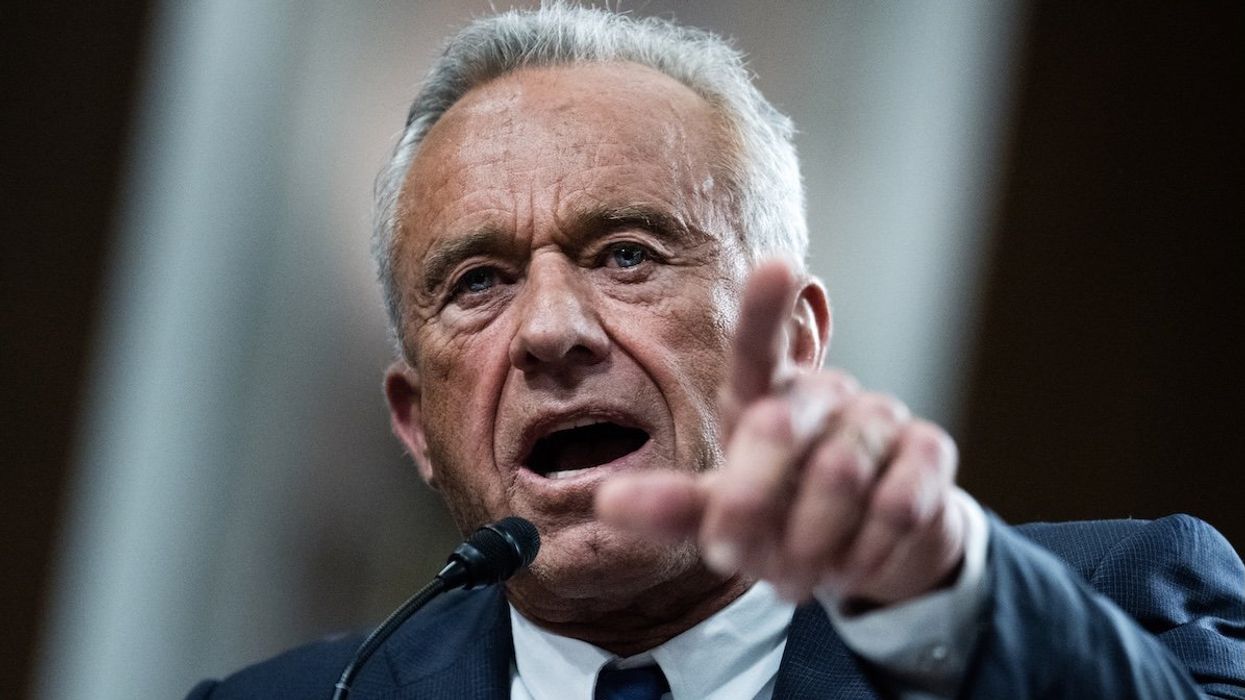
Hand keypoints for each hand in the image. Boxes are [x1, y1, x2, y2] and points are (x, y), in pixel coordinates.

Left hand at [596, 260, 967, 606]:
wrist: (866, 552)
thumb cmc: (778, 517)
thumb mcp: (721, 513)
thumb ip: (671, 507)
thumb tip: (605, 503)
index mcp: (764, 396)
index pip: (760, 344)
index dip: (765, 308)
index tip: (775, 266)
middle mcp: (823, 393)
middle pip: (780, 430)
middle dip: (751, 505)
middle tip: (739, 555)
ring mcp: (880, 416)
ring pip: (840, 476)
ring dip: (811, 542)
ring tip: (800, 567)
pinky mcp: (930, 451)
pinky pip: (897, 505)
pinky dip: (865, 551)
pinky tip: (854, 560)